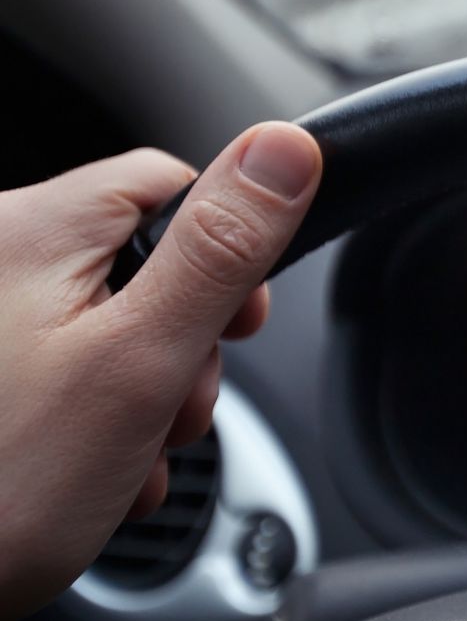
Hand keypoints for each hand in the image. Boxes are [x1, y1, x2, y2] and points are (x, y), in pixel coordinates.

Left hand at [0, 123, 319, 620]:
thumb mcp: (140, 363)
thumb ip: (220, 251)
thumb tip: (285, 148)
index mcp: (27, 228)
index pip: (173, 184)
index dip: (227, 257)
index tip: (234, 329)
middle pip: (142, 261)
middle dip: (180, 346)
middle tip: (167, 414)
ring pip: (106, 323)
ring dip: (140, 395)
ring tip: (122, 459)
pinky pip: (55, 364)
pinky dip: (87, 416)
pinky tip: (86, 472)